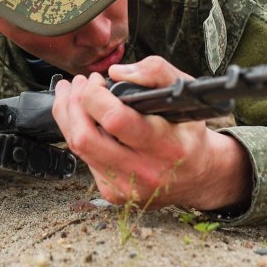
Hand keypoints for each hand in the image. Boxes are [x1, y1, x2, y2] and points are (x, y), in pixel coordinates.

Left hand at [51, 56, 251, 211]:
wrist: (199, 174)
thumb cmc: (188, 130)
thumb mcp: (184, 92)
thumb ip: (155, 72)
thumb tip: (116, 73)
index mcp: (165, 145)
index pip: (115, 119)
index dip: (95, 94)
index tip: (97, 80)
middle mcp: (145, 171)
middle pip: (86, 137)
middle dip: (73, 104)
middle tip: (78, 84)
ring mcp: (126, 186)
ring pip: (78, 149)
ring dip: (68, 116)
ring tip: (72, 94)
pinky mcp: (113, 194)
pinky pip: (83, 160)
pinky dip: (77, 134)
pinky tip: (82, 119)